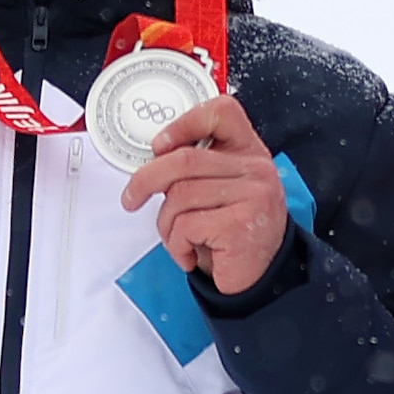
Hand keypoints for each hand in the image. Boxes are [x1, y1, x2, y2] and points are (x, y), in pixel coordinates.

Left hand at [117, 91, 289, 291]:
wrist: (261, 279)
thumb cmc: (234, 234)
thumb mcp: (222, 192)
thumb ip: (198, 170)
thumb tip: (153, 162)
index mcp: (250, 154)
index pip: (223, 113)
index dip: (185, 123)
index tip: (159, 145)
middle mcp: (256, 170)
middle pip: (185, 158)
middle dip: (146, 180)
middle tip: (132, 198)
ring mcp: (252, 196)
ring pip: (179, 196)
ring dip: (166, 225)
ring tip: (180, 240)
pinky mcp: (240, 224)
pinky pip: (186, 226)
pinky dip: (177, 245)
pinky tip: (190, 254)